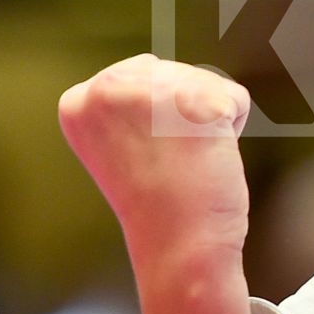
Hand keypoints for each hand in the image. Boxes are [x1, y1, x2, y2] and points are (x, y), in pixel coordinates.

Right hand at [57, 54, 252, 270]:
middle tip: (167, 163)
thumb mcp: (118, 140)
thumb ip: (126, 101)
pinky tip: (208, 158)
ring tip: (185, 162)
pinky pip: (235, 99)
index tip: (142, 156)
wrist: (178, 249)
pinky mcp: (199, 103)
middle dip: (182, 115)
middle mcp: (107, 88)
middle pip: (175, 72)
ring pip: (206, 82)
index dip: (154, 119)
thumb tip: (149, 64)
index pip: (142, 73)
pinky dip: (233, 128)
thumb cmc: (156, 200)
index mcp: (78, 101)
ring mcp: (152, 93)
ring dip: (208, 121)